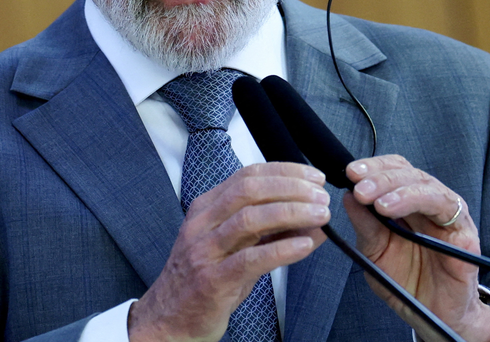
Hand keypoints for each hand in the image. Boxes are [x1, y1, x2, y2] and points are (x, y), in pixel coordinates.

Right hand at [128, 162, 329, 341]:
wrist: (169, 318)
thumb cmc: (204, 280)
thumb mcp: (236, 248)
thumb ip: (271, 231)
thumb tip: (313, 219)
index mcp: (207, 209)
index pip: (247, 176)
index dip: (284, 172)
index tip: (313, 177)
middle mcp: (203, 223)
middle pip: (249, 190)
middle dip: (290, 188)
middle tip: (321, 196)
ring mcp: (205, 251)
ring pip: (249, 219)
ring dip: (291, 212)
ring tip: (320, 215)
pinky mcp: (212, 280)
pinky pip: (249, 259)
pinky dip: (281, 249)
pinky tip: (304, 246)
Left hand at [343, 155, 489, 341]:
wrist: (432, 316)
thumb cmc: (406, 281)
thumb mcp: (375, 252)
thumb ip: (364, 225)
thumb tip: (346, 196)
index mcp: (408, 203)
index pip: (393, 170)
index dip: (373, 167)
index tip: (349, 173)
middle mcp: (430, 204)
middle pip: (409, 173)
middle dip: (380, 176)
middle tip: (358, 186)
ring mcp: (450, 217)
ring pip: (427, 186)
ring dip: (396, 188)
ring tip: (374, 201)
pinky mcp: (464, 235)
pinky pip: (446, 209)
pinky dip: (416, 203)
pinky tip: (391, 210)